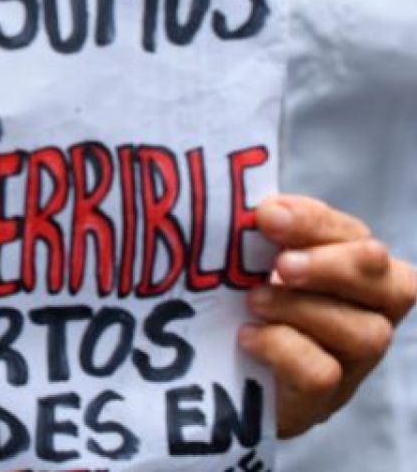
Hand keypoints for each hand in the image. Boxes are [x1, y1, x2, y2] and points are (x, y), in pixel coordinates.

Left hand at [241, 195, 415, 436]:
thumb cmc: (237, 301)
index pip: (358, 238)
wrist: (212, 373)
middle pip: (395, 285)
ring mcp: (352, 362)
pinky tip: (246, 336)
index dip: (318, 224)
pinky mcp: (321, 399)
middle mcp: (370, 315)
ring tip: (253, 300)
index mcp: (356, 270)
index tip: (267, 215)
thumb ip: (257, 234)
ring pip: (365, 333)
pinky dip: (283, 349)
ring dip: (303, 309)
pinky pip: (323, 374)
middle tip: (282, 263)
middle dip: (335, 266)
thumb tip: (250, 207)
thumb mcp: (247, 261)